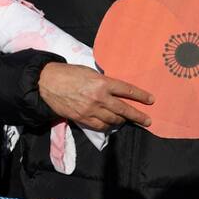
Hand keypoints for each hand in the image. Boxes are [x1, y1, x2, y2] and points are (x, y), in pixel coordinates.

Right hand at [38, 62, 152, 131]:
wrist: (47, 83)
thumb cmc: (68, 73)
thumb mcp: (89, 72)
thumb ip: (103, 81)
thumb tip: (114, 89)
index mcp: (102, 82)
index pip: (127, 90)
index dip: (140, 96)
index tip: (150, 100)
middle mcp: (99, 98)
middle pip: (124, 109)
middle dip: (138, 116)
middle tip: (147, 121)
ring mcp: (91, 110)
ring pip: (113, 119)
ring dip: (121, 120)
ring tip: (126, 120)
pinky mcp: (83, 118)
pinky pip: (101, 126)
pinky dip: (108, 125)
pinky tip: (111, 123)